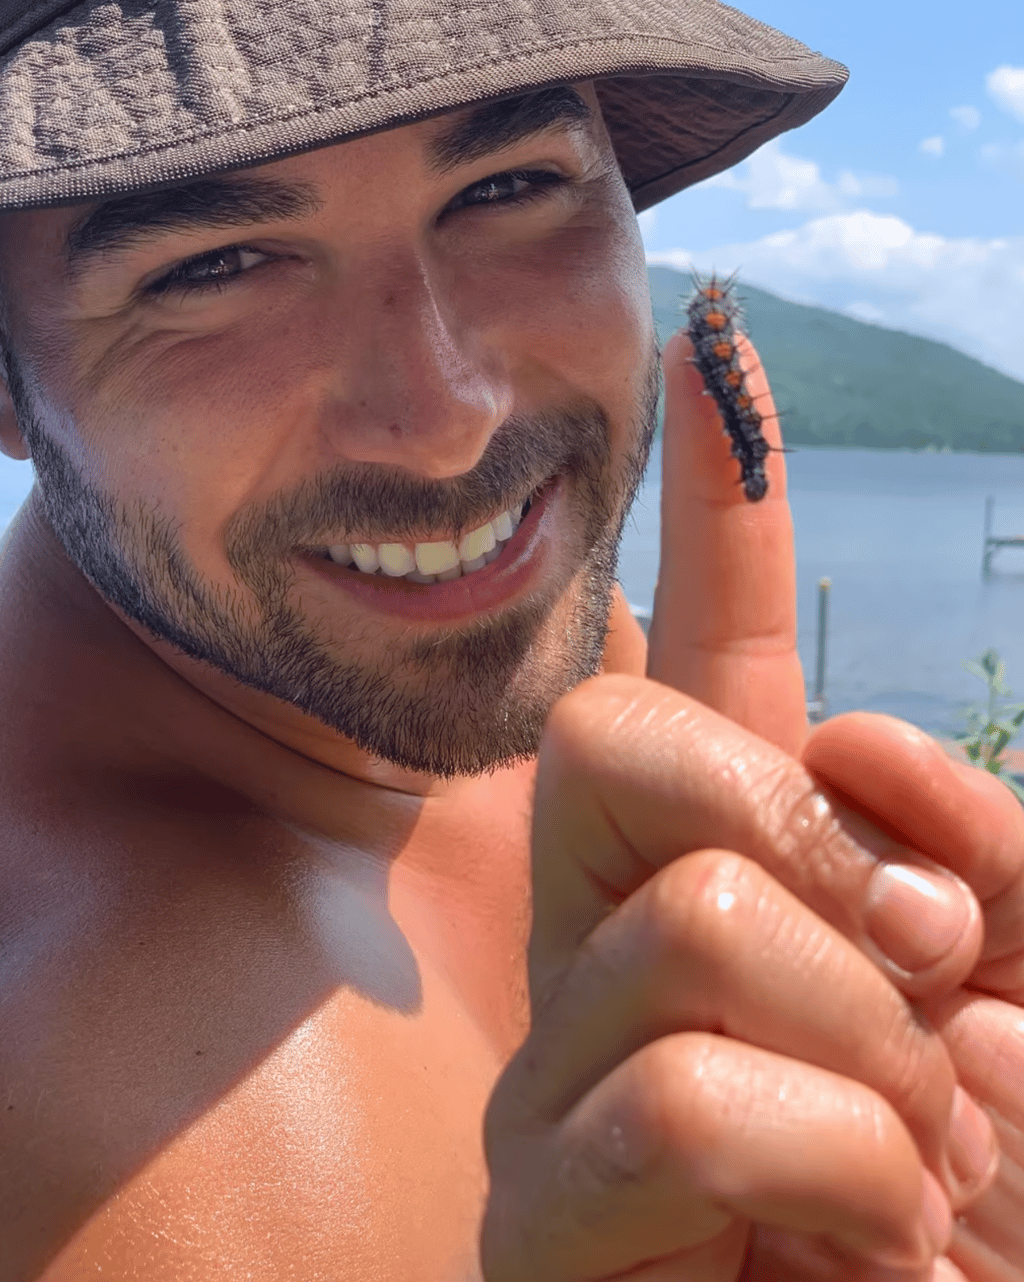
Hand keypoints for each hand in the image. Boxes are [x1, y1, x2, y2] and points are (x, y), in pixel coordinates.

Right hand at [482, 332, 998, 1279]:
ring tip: (910, 1164)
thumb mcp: (1022, 1007)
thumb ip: (975, 863)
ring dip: (876, 1047)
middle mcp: (604, 945)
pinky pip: (686, 1099)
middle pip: (616, 732)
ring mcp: (555, 1069)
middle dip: (798, 817)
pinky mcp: (538, 1204)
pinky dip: (843, 1165)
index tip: (710, 345)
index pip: (698, 664)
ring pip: (693, 919)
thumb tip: (861, 770)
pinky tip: (859, 1239)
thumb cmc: (976, 1207)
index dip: (712, 508)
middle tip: (914, 949)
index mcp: (723, 884)